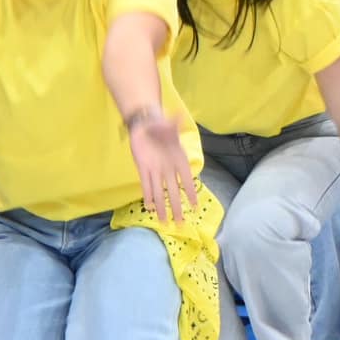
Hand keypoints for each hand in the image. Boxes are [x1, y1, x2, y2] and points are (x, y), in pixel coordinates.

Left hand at [127, 110, 196, 225]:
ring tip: (164, 222)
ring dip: (162, 207)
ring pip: (160, 192)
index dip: (191, 192)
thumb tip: (179, 116)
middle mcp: (168, 168)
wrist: (144, 123)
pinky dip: (148, 196)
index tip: (195, 205)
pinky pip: (146, 185)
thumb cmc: (159, 123)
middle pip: (173, 191)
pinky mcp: (143, 169)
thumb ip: (173, 124)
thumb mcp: (167, 123)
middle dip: (176, 207)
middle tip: (181, 223)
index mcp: (179, 158)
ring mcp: (156, 170)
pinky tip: (150, 208)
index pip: (186, 179)